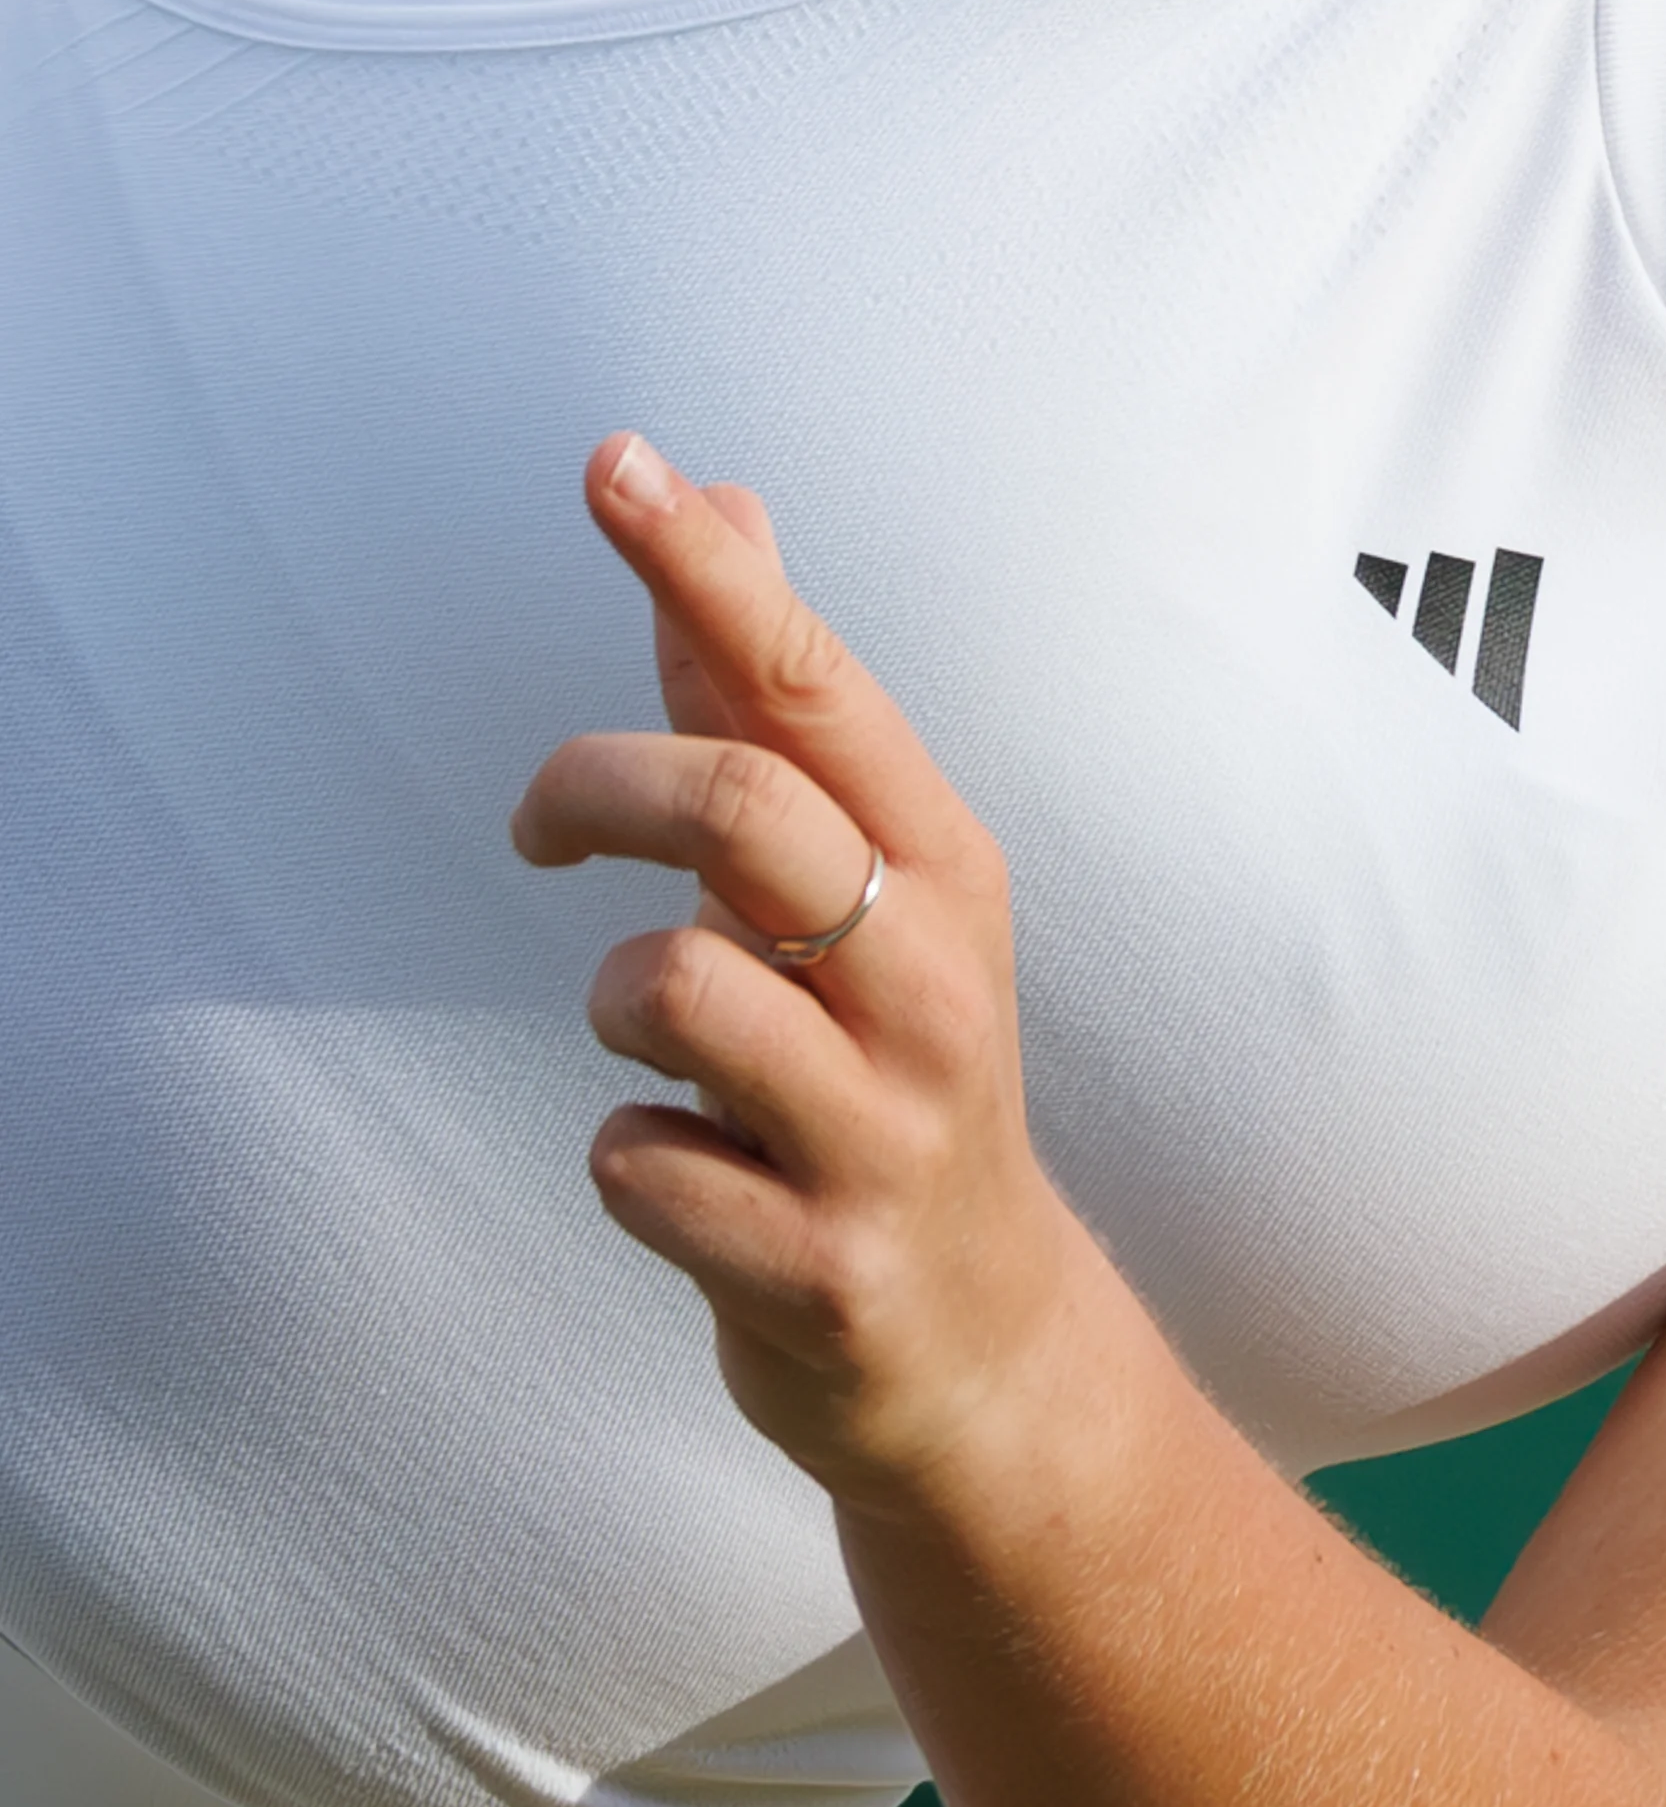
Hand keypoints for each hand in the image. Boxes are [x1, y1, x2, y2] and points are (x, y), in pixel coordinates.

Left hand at [513, 439, 1099, 1510]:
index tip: (614, 462)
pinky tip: (694, 1179)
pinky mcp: (821, 1267)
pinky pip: (635, 1167)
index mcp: (940, 861)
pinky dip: (629, 1162)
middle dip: (596, 791)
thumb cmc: (889, 1066)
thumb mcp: (863, 881)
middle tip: (536, 829)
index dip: (704, 570)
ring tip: (663, 1045)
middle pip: (736, 806)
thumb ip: (771, 703)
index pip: (811, 681)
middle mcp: (931, 978)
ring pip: (668, 986)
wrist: (987, 1344)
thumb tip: (721, 496)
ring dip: (614, 1003)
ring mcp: (883, 1128)